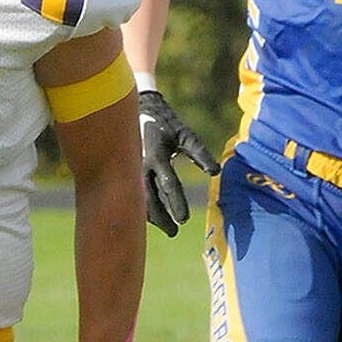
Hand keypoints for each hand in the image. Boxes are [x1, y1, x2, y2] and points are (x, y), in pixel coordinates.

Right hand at [139, 90, 220, 236]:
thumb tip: (214, 172)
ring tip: (166, 227)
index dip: (176, 203)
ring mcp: (131, 167)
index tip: (184, 220)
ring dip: (151, 215)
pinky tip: (152, 216)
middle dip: (161, 217)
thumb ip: (199, 153)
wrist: (139, 109)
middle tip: (173, 232)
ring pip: (139, 198)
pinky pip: (134, 192)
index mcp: (156, 155)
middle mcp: (141, 164)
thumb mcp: (185, 135)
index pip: (168, 185)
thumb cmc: (166, 123)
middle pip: (149, 198)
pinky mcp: (127, 169)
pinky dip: (143, 205)